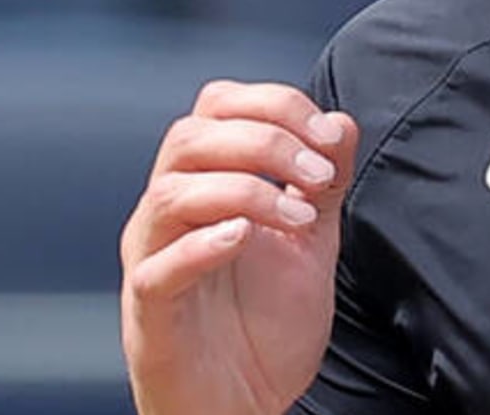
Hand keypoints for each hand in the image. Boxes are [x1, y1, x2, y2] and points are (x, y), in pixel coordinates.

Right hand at [121, 80, 359, 414]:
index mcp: (203, 184)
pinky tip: (244, 239)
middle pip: (190, 136)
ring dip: (244, 190)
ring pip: (169, 193)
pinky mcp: (150, 314)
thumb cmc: (264, 323)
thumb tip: (340, 121)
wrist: (245, 404)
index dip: (274, 104)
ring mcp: (151, 260)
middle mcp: (167, 213)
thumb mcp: (310, 242)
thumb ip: (322, 182)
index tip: (327, 135)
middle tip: (319, 176)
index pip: (216, 106)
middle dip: (264, 140)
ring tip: (299, 217)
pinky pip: (157, 269)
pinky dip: (200, 245)